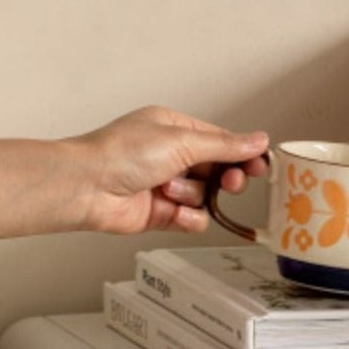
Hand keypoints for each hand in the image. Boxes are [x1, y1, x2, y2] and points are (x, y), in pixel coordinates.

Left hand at [68, 106, 269, 234]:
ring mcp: (167, 185)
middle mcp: (171, 155)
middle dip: (225, 178)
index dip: (243, 154)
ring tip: (168, 190)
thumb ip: (225, 145)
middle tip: (230, 183)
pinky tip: (172, 211)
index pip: (221, 141)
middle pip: (218, 170)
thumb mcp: (182, 141)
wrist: (87, 187)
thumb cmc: (122, 154)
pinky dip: (187, 217)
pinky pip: (193, 219)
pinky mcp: (162, 213)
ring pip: (205, 196)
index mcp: (175, 129)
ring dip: (191, 195)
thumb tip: (258, 140)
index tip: (260, 165)